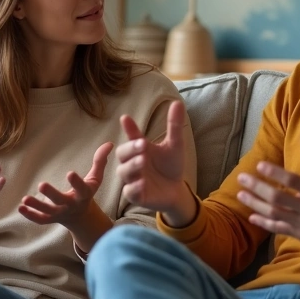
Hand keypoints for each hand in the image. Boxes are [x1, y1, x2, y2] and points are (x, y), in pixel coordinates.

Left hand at [18, 142, 113, 226]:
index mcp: (83, 195)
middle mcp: (71, 205)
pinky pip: (40, 219)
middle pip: (61, 201)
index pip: (82, 189)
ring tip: (25, 199)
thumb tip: (110, 143)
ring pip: (47, 212)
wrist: (82, 217)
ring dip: (36, 206)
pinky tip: (20, 207)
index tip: (70, 173)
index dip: (76, 182)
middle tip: (41, 185)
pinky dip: (30, 215)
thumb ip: (100, 161)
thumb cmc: (87, 192)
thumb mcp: (95, 178)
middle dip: (51, 194)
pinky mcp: (51, 219)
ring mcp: (60, 213)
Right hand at [116, 100, 192, 222]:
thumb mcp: (175, 145)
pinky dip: (134, 188)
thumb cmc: (171, 165)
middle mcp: (132, 162)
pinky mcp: (136, 195)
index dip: (129, 128)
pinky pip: (129, 192)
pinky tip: (142, 183)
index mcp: (140, 149)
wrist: (176, 190)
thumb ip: (174, 126)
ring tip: (143, 161)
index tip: (126, 118)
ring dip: (132, 166)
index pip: (131, 137)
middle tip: (142, 145)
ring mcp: (132, 179)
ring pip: (123, 172)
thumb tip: (177, 102)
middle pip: (122, 154)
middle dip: (130, 149)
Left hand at [234, 130, 299, 247]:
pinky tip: (252, 216)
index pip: (290, 180)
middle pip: (276, 197)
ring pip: (274, 213)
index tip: (259, 165)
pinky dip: (264, 223)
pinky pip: (278, 228)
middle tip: (241, 178)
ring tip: (240, 195)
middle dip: (256, 187)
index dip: (273, 172)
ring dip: (255, 204)